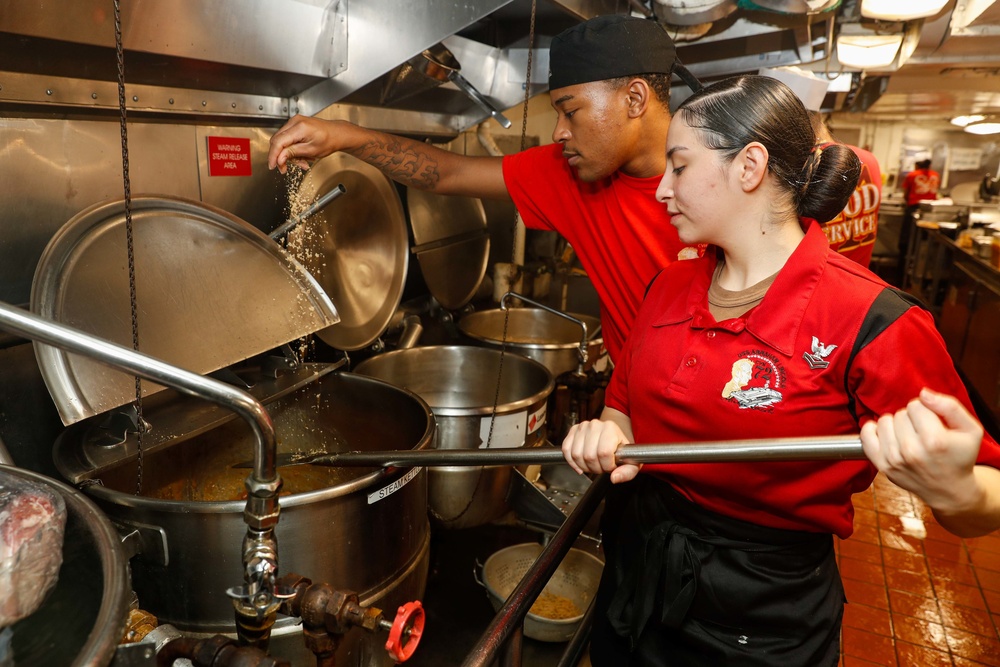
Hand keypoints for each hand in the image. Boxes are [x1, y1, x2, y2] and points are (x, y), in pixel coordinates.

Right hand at [268, 115, 341, 173]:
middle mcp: (295, 122)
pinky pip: (287, 138)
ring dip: (288, 154)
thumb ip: (293, 154)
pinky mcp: (296, 125)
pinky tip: (301, 155)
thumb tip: (279, 159)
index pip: (278, 142)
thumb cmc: (329, 141)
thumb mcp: (311, 151)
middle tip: (286, 168)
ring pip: (282, 141)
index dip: (273, 156)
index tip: (272, 166)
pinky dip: (292, 149)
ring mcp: (294, 122)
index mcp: (299, 127)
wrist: (337, 133)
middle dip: (281, 157)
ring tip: (302, 162)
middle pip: (277, 141)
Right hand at [561, 419, 638, 483]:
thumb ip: (627, 472)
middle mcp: (595, 425)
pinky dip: (572, 462)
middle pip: (589, 456)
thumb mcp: (631, 462)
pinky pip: (566, 450)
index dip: (607, 466)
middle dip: (595, 468)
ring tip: (593, 464)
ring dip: (584, 466)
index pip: (604, 453)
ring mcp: (582, 427)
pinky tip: (580, 465)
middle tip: (602, 466)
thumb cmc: (621, 450)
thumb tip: (615, 478)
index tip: (611, 466)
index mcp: (611, 428)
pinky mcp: (573, 431)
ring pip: (576, 455)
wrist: (613, 437)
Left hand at [860, 388, 982, 512]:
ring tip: (909, 435)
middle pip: (900, 413)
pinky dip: (873, 430)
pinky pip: (866, 436)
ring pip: (884, 421)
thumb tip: (923, 394)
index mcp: (935, 441)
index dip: (925, 410)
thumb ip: (950, 406)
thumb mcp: (970, 429)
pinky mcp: (882, 466)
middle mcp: (912, 451)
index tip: (933, 421)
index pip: (916, 405)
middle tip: (923, 432)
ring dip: (895, 425)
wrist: (950, 489)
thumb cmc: (960, 456)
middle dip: (911, 418)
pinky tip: (888, 435)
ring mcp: (894, 459)